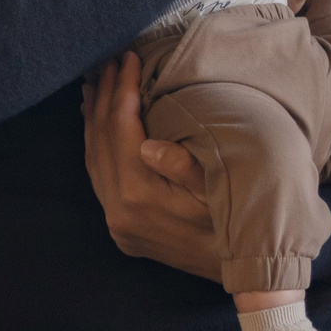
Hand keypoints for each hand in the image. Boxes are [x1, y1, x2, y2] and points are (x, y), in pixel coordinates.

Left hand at [80, 51, 221, 279]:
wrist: (236, 272)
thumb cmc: (231, 224)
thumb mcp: (217, 190)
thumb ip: (183, 167)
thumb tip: (148, 144)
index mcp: (139, 195)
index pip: (121, 129)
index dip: (124, 90)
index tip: (128, 58)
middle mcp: (119, 210)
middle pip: (101, 140)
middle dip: (106, 97)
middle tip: (108, 62)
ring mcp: (117, 221)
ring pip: (94, 159)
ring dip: (94, 119)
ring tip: (97, 85)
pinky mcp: (120, 227)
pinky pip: (99, 177)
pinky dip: (97, 146)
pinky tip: (98, 127)